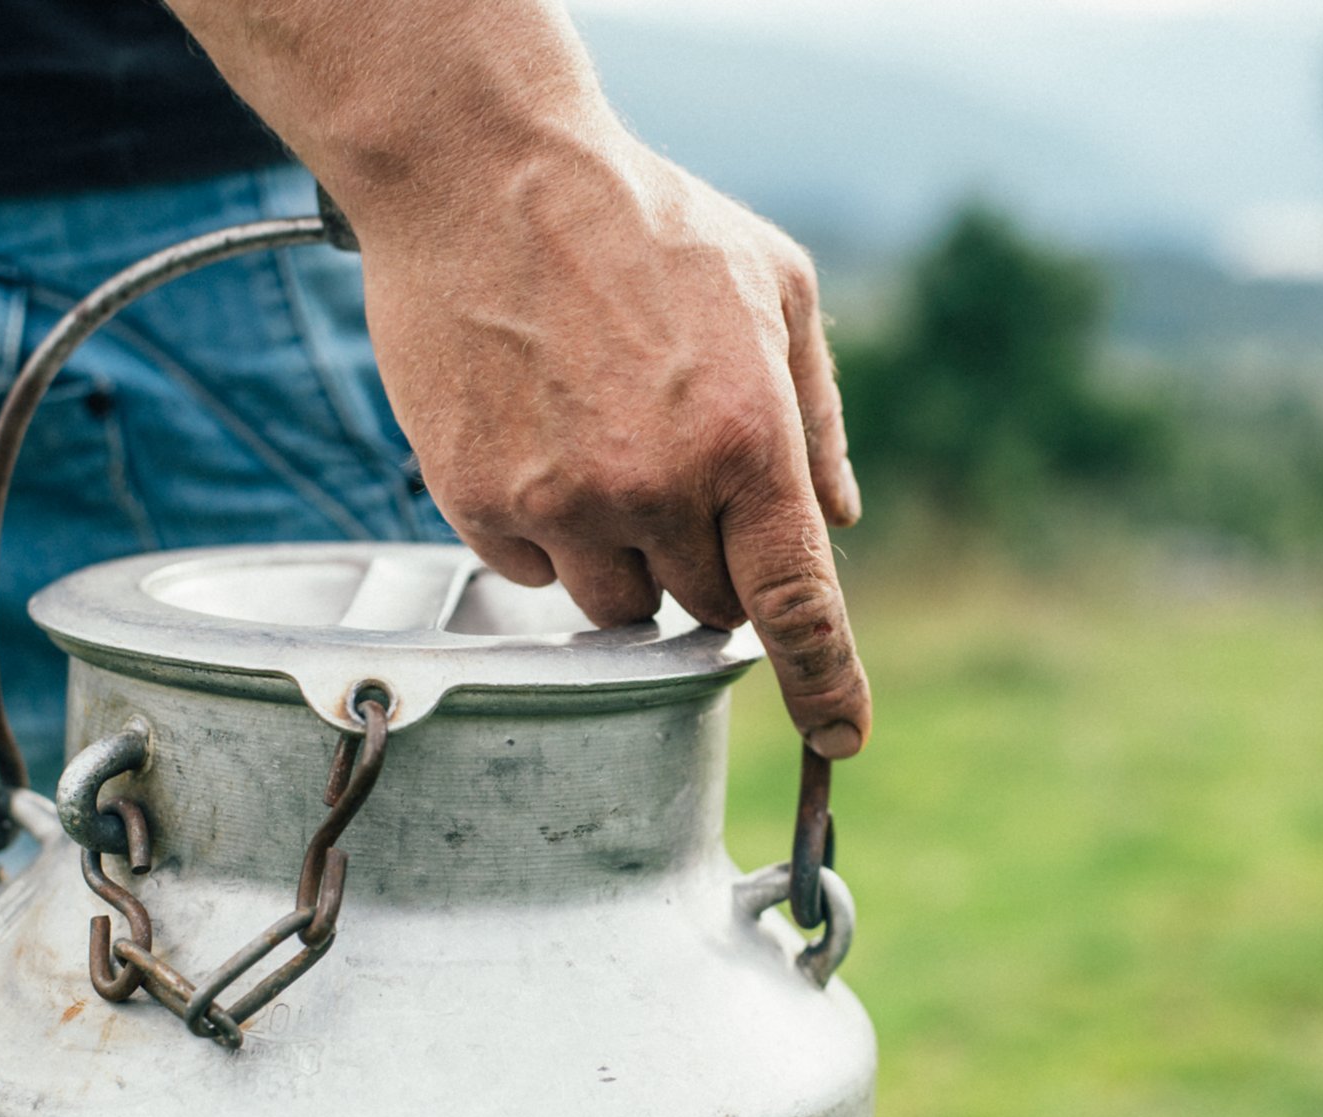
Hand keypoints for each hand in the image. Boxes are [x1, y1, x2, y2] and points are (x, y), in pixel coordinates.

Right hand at [160, 0, 869, 756]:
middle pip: (702, 608)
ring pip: (615, 607)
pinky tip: (537, 437)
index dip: (826, 683)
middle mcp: (659, 488)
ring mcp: (564, 504)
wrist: (485, 172)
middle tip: (673, 473)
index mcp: (748, 439)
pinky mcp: (480, 504)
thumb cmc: (644, 218)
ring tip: (598, 445)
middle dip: (704, 564)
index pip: (799, 603)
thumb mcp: (774, 284)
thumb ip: (819, 413)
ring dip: (621, 556)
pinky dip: (545, 531)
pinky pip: (533, 572)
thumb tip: (841, 519)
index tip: (842, 737)